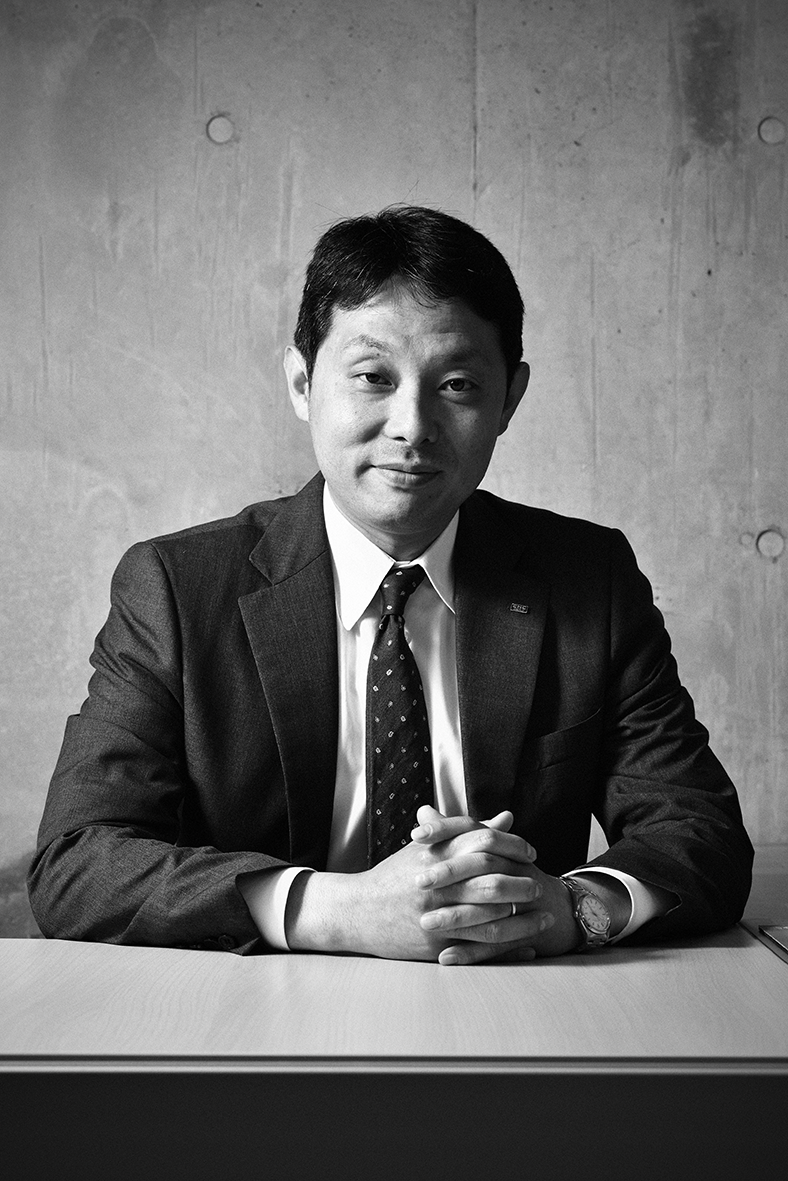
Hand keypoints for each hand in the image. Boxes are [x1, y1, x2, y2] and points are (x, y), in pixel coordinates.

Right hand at [286, 805, 574, 963]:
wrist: (357, 911)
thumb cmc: (395, 876)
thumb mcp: (427, 848)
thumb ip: (467, 832)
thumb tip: (506, 818)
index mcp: (436, 854)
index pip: (483, 843)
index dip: (512, 846)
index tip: (530, 852)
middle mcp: (437, 883)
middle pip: (490, 881)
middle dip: (520, 884)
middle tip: (540, 886)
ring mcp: (436, 915)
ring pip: (489, 918)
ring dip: (521, 920)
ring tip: (543, 917)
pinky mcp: (435, 943)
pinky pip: (478, 947)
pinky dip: (506, 948)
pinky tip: (527, 947)